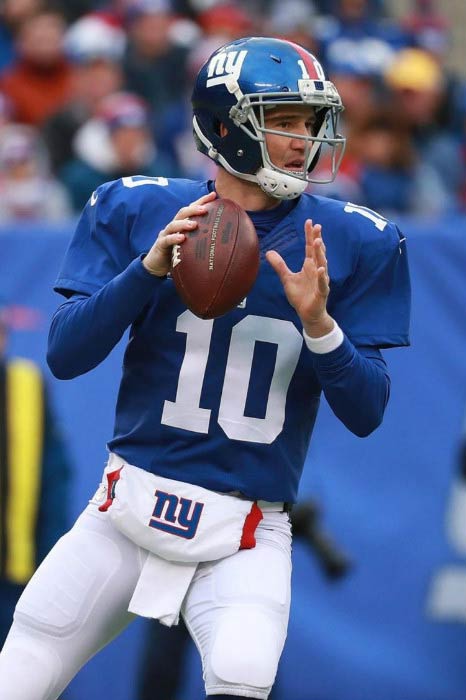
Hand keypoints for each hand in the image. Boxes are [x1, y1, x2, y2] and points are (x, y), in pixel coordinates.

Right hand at [142, 191, 216, 276]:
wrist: (157, 265)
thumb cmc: (176, 253)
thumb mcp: (191, 245)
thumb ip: (202, 240)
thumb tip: (222, 241)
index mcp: (181, 224)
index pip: (191, 209)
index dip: (201, 201)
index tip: (214, 195)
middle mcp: (174, 226)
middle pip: (182, 213)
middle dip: (194, 209)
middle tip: (205, 209)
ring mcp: (166, 234)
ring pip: (174, 225)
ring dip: (184, 223)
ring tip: (195, 224)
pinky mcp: (160, 245)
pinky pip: (167, 240)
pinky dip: (174, 238)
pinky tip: (182, 238)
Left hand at [266, 219, 334, 336]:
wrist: (308, 314)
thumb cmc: (300, 296)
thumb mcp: (287, 278)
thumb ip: (279, 265)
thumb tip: (268, 252)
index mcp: (309, 265)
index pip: (310, 247)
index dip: (310, 235)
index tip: (310, 222)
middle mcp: (317, 270)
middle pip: (318, 252)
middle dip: (317, 239)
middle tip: (317, 226)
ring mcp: (320, 280)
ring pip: (321, 265)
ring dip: (320, 254)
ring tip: (318, 242)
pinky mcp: (322, 292)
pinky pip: (322, 283)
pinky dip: (321, 277)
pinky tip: (320, 270)